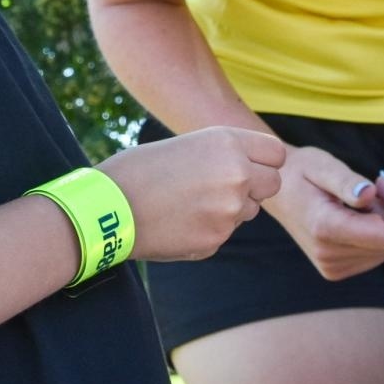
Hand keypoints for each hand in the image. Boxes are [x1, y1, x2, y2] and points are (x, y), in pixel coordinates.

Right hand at [97, 127, 284, 262]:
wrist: (106, 208)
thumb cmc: (139, 169)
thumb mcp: (186, 145)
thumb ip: (223, 155)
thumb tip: (250, 169)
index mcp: (227, 143)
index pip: (276, 154)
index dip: (264, 160)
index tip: (250, 165)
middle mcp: (236, 175)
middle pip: (272, 184)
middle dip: (254, 186)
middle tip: (222, 186)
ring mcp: (228, 211)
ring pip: (249, 211)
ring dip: (231, 208)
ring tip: (191, 203)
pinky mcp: (216, 240)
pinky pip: (224, 232)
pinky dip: (208, 229)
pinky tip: (179, 221)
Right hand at [263, 145, 383, 280]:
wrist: (275, 189)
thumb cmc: (300, 171)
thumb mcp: (323, 165)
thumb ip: (346, 181)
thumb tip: (369, 195)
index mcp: (326, 228)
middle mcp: (328, 255)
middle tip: (381, 182)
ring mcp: (331, 266)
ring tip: (367, 194)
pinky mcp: (335, 269)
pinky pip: (376, 253)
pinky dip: (379, 231)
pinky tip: (362, 212)